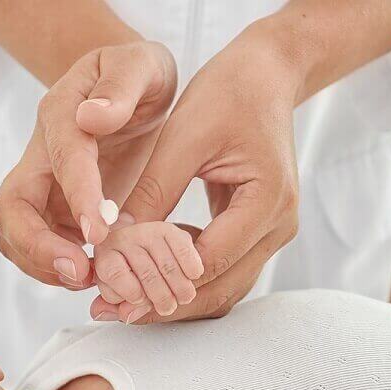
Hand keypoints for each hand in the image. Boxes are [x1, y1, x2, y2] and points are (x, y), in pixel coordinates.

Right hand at [0, 40, 176, 289]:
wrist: (133, 90)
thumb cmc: (139, 75)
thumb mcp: (141, 64)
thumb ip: (121, 84)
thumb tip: (92, 117)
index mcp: (60, 114)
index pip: (61, 158)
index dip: (76, 195)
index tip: (98, 230)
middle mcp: (40, 156)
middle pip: (11, 209)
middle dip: (37, 246)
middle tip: (80, 271)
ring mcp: (43, 189)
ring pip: (18, 237)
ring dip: (45, 266)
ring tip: (92, 279)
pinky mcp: (57, 214)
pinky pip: (44, 250)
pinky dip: (62, 270)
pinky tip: (98, 276)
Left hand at [90, 23, 301, 322]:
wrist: (265, 76)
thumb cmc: (226, 94)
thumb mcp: (181, 136)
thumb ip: (152, 191)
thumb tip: (113, 241)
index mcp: (267, 200)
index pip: (209, 263)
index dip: (159, 282)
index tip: (114, 292)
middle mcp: (278, 226)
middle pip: (219, 290)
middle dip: (164, 304)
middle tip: (112, 312)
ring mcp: (272, 233)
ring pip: (222, 290)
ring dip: (173, 299)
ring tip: (122, 303)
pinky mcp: (257, 232)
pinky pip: (222, 270)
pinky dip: (184, 277)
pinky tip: (145, 272)